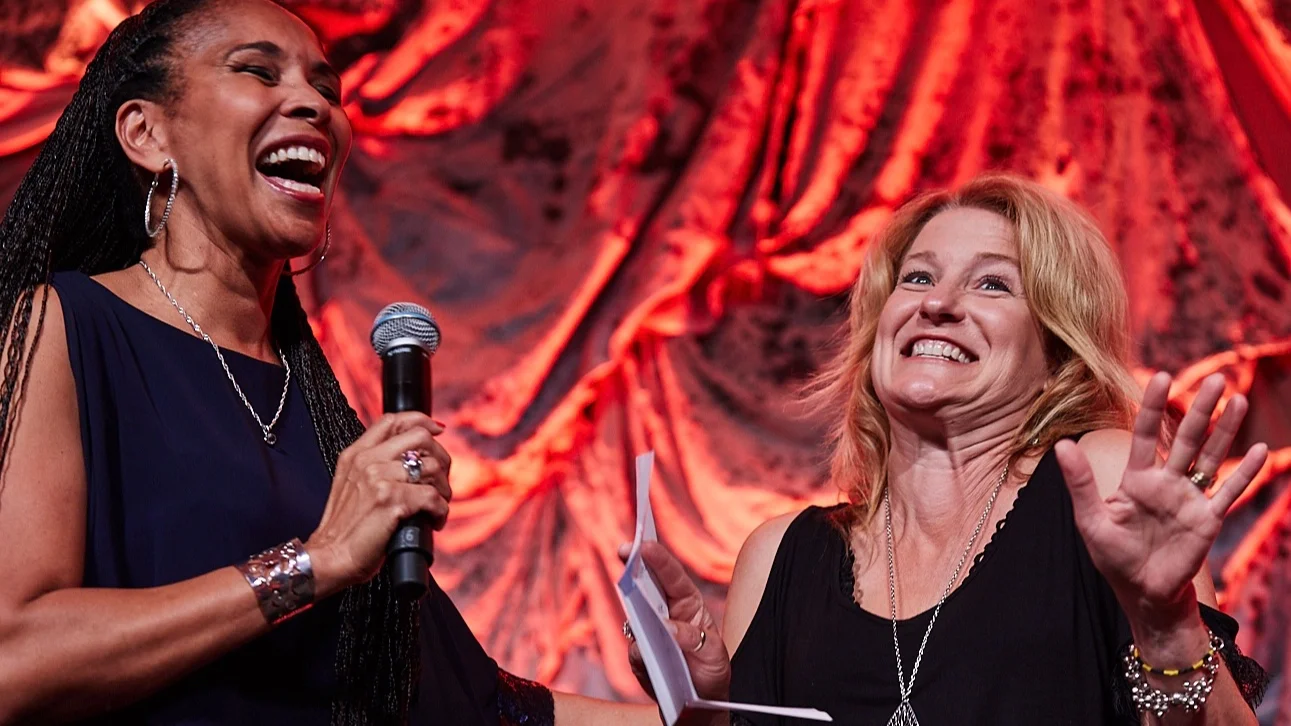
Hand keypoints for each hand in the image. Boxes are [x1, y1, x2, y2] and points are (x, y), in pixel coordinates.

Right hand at [305, 412, 451, 595]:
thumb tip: (410, 459)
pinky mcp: (391, 501)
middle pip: (420, 438)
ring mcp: (378, 479)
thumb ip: (373, 467)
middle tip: (441, 481)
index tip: (437, 430)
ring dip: (444, 489)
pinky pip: (433, 497)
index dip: (421, 421)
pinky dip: (441, 511)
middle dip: (441, 458)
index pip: (393, 420)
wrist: (328, 557)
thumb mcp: (350, 485)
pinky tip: (434, 521)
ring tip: (437, 506)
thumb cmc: (344, 529)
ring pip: (432, 467)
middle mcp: (367, 461)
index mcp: (356, 454)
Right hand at [619, 541, 731, 708]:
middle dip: (634, 565)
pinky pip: (634, 651)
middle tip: (624, 550)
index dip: (659, 559)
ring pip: (634, 615)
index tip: (645, 544)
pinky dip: (639, 651)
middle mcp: (665, 614)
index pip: (672, 577)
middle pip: (646, 586)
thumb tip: (667, 627)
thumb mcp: (714, 653)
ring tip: (632, 598)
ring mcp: (649, 634)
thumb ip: (694, 639)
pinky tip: (648, 656)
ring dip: (632, 607)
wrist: (700, 700)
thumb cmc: (711, 668)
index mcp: (688, 604)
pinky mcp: (639, 657)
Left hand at [1056, 372, 1266, 626]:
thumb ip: (1080, 483)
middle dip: (1200, 409)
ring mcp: (1190, 499)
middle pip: (1187, 438)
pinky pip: (1229, 492)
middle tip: (1215, 379)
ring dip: (1226, 431)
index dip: (1154, 407)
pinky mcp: (1207, 521)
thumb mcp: (1091, 521)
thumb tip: (1061, 445)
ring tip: (1238, 400)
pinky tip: (1260, 450)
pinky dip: (1244, 472)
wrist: (1142, 594)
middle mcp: (1166, 482)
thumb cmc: (1113, 557)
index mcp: (1136, 479)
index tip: (1161, 376)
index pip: (1147, 434)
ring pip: (1212, 457)